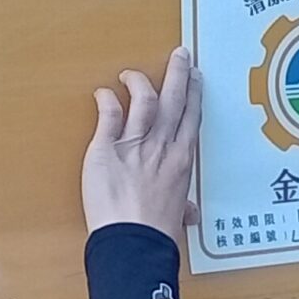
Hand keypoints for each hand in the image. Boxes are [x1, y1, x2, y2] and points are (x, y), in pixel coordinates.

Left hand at [82, 47, 199, 247]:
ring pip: (144, 100)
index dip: (194, 95)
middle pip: (173, 100)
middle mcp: (162, 146)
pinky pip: (108, 115)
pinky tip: (103, 93)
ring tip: (132, 73)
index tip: (195, 78)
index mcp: (181, 160)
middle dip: (177, 74)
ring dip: (140, 81)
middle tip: (180, 56)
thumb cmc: (157, 233)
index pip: (191, 118)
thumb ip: (182, 207)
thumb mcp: (177, 217)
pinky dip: (106, 100)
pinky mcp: (106, 148)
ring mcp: (135, 144)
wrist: (133, 242)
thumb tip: (189, 214)